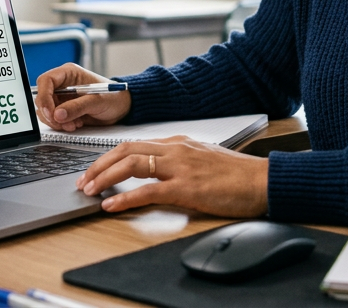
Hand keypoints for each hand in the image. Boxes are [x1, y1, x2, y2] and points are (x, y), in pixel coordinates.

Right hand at [34, 63, 130, 130]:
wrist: (121, 108)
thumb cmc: (113, 97)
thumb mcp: (96, 100)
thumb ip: (77, 107)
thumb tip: (57, 114)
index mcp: (68, 73)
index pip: (46, 81)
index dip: (44, 96)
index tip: (51, 112)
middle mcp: (62, 85)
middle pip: (42, 98)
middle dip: (51, 113)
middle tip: (62, 123)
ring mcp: (62, 98)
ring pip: (45, 110)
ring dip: (56, 121)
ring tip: (73, 124)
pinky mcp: (64, 110)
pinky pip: (53, 119)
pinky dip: (61, 125)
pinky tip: (75, 124)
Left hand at [76, 136, 269, 216]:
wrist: (264, 181)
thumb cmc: (238, 175)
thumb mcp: (204, 159)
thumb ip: (180, 161)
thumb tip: (159, 172)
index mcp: (179, 142)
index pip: (134, 144)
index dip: (108, 156)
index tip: (94, 169)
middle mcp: (176, 149)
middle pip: (125, 150)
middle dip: (98, 164)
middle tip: (83, 180)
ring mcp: (180, 167)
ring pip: (131, 164)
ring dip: (104, 177)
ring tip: (90, 190)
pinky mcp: (186, 187)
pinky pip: (147, 191)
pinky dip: (125, 198)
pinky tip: (111, 205)